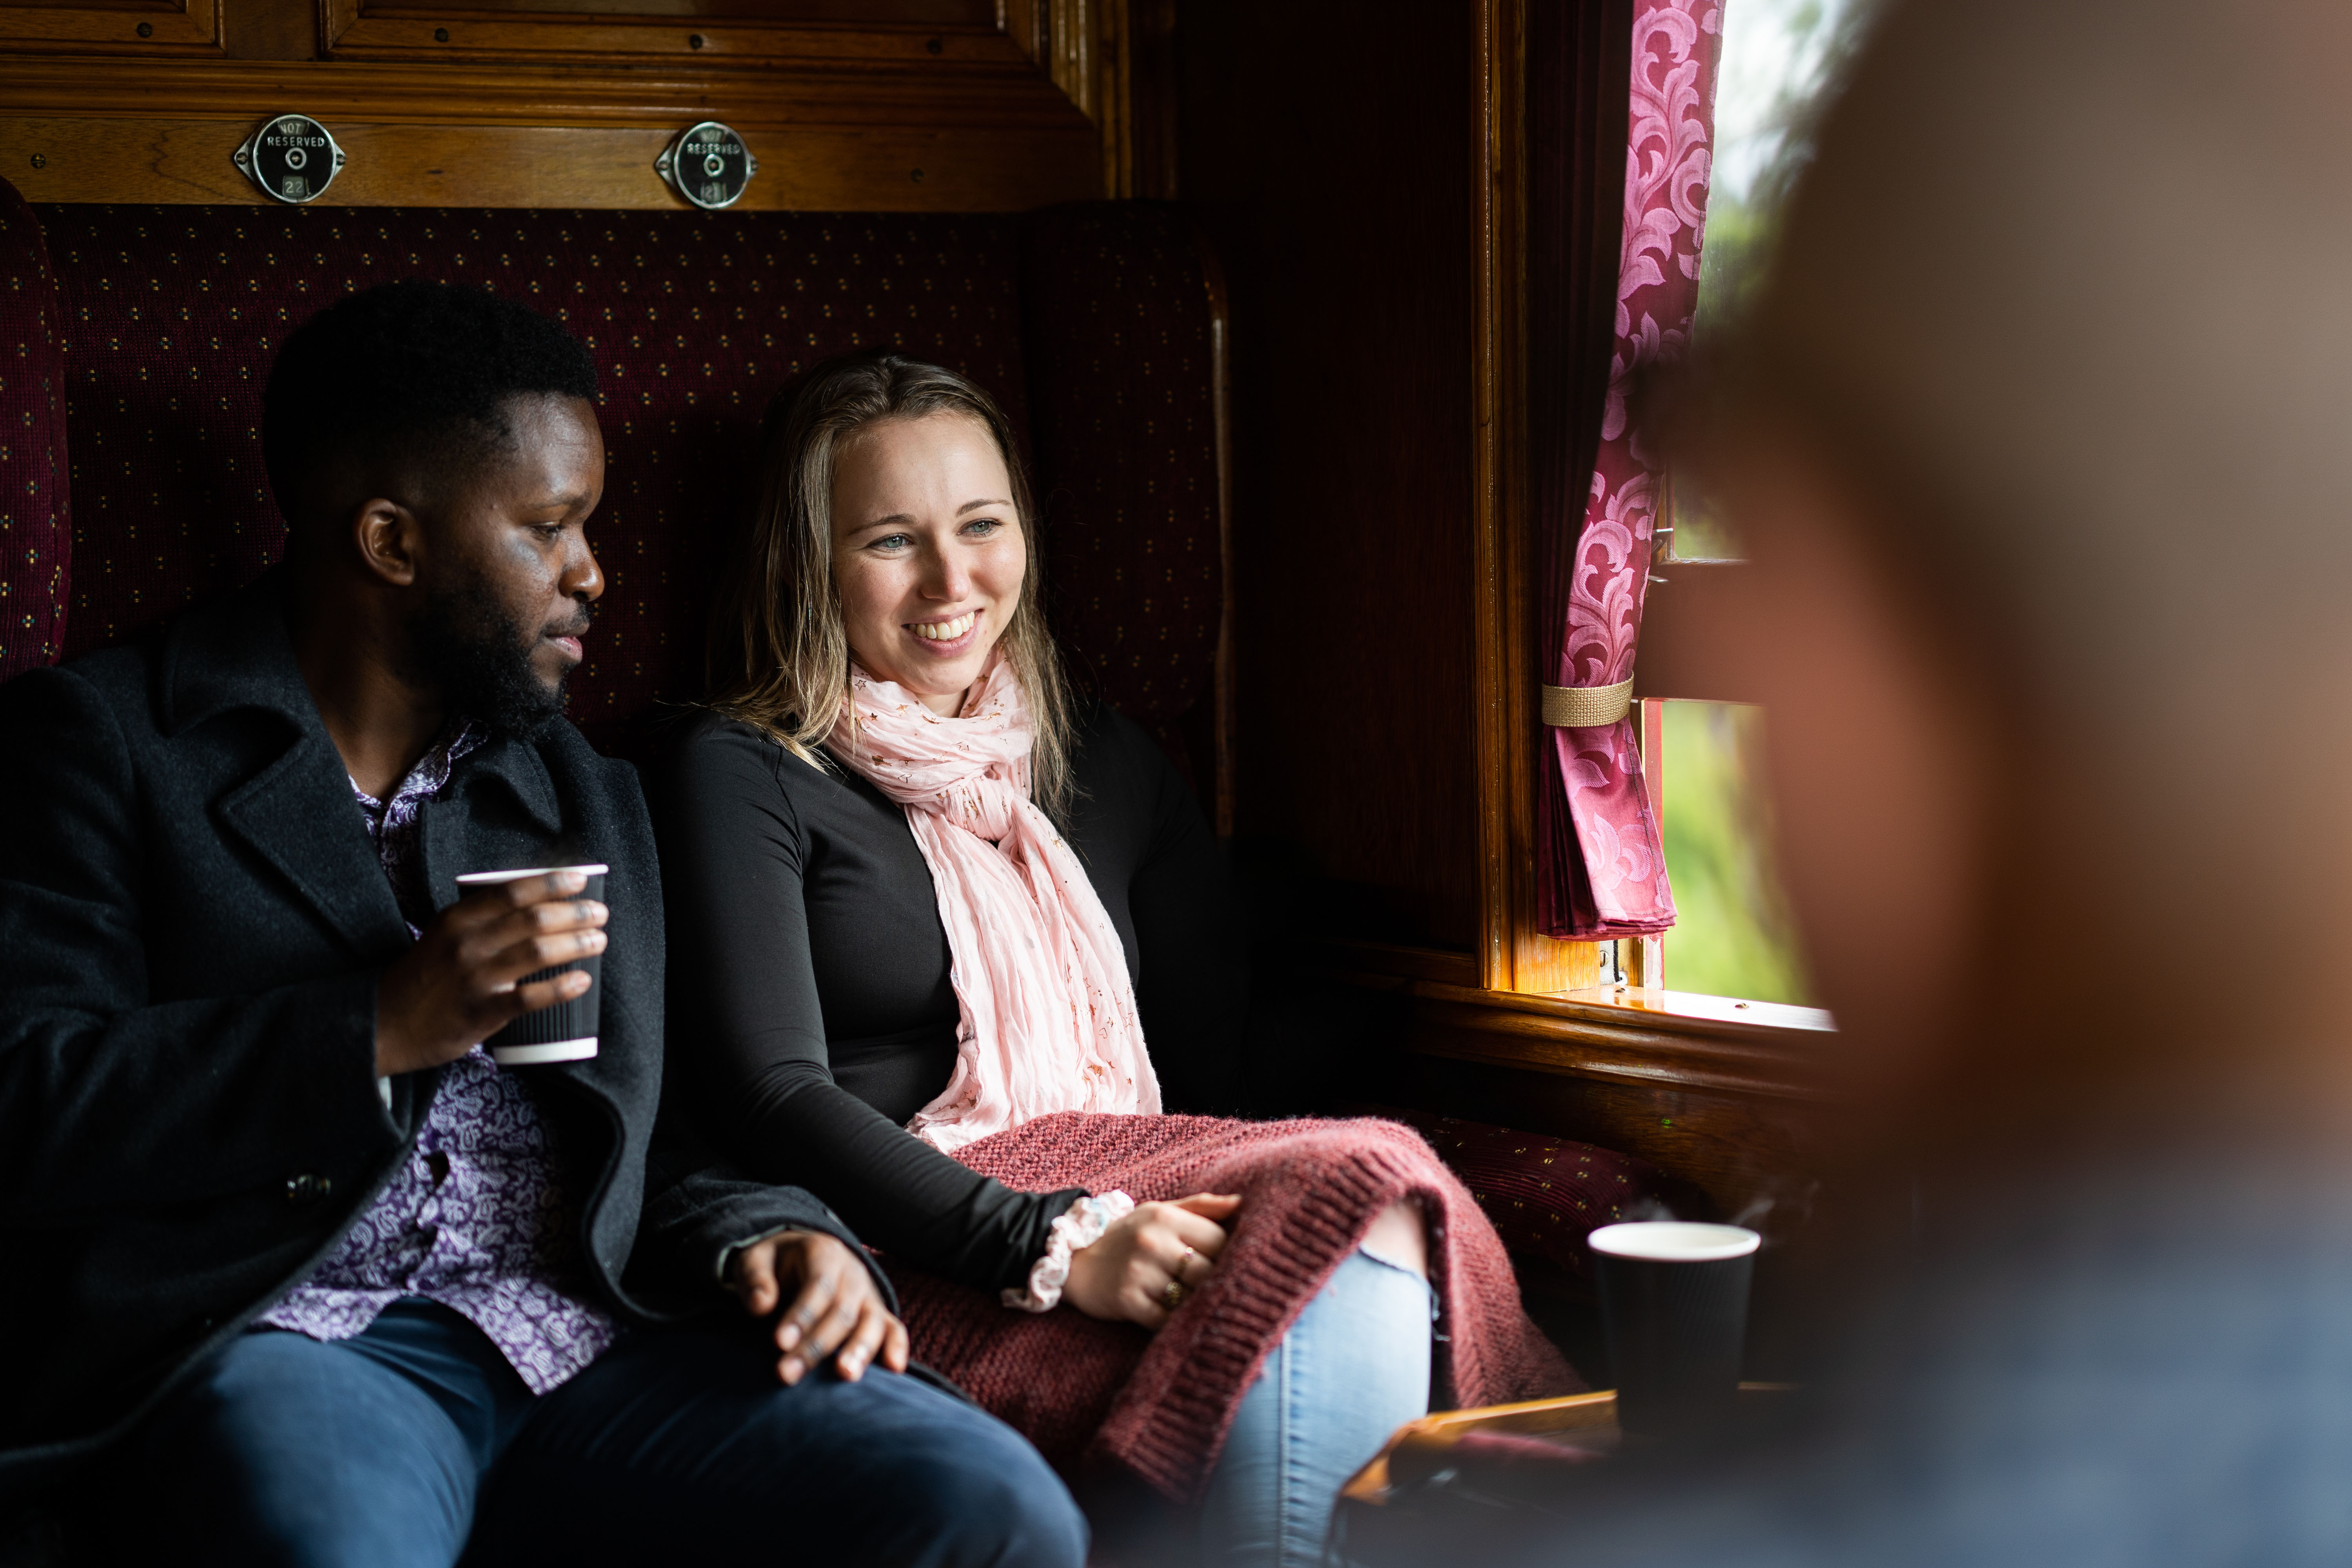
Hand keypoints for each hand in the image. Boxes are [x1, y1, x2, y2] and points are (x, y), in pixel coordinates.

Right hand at [373, 869, 607, 1076]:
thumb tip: (532, 902)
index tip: (580, 880)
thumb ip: (480, 919)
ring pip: (538, 951)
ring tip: (599, 940)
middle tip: (599, 912)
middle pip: (534, 918)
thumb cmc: (424, 977)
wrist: (384, 1023)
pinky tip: (582, 981)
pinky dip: (561, 987)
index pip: (512, 891)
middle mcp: (467, 944)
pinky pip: (529, 997)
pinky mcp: (481, 1012)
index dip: (551, 883)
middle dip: (575, 912)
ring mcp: (475, 978)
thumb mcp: (442, 936)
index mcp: (458, 919)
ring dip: (577, 943)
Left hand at [728, 1231, 909, 1385]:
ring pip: (872, 1321)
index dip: (801, 1314)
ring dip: (859, 1349)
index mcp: (823, 1253)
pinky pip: (894, 1328)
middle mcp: (852, 1274)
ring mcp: (868, 1295)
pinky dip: (896, 1347)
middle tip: (787, 1374)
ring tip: (845, 1375)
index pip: (817, 1285)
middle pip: (841, 1311)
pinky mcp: (877, 1314)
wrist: (806, 1253)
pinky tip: (894, 1369)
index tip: (779, 1342)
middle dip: (816, 1345)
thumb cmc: (777, 1263)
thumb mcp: (756, 1259)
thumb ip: (755, 1279)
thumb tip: (760, 1306)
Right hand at [1064, 1192, 1240, 1328]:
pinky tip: (1174, 1317)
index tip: (1225, 1263)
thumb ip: (1202, 1207)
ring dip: (1196, 1304)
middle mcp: (1151, 1242)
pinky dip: (1174, 1322)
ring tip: (1198, 1303)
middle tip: (1216, 1289)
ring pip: (1188, 1297)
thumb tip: (1242, 1203)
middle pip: (1207, 1271)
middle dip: (1214, 1283)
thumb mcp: (1160, 1211)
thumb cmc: (1129, 1235)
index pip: (1219, 1240)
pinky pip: (1165, 1320)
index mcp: (1165, 1217)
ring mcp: (1138, 1272)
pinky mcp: (1126, 1300)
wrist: (1074, 1259)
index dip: (1228, 1255)